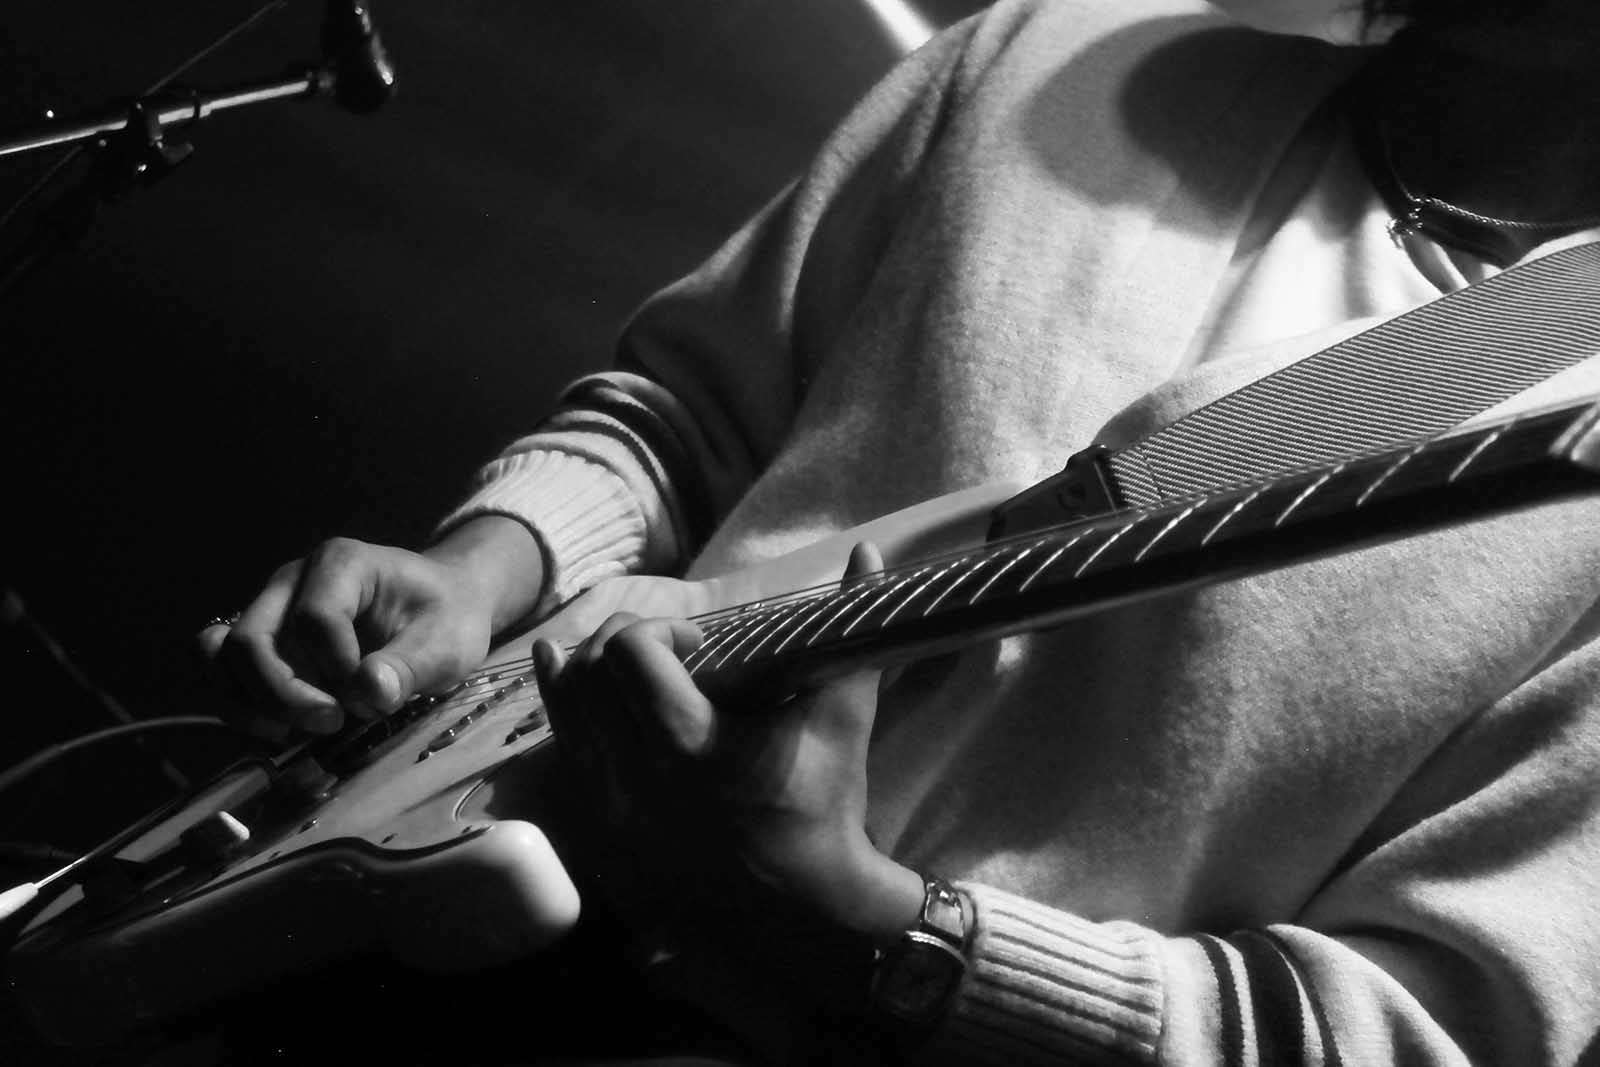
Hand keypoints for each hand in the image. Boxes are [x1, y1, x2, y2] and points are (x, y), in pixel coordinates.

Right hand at [199, 516, 544, 735]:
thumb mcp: (447, 643)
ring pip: (219, 655)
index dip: (337, 669)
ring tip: (300, 732)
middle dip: (285, 695)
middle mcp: (292, 580)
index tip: (375, 697)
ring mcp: (268, 608)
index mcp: (341, 563)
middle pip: (251, 639)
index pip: (313, 619)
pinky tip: (282, 731)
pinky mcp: (260, 640)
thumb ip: (410, 666)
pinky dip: (239, 706)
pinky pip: (220, 671)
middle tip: (332, 724)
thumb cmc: (444, 619)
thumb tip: (368, 691)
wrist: (440, 609)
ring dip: (252, 705)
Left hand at [534, 542, 921, 944]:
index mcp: (692, 748)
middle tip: (671, 648)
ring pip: (566, 707)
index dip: (662, 629)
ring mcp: (614, 807)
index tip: (702, 642)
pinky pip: (563, 747)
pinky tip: (561, 668)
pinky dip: (563, 703)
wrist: (806, 893)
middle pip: (590, 671)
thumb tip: (869, 550)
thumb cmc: (827, 798)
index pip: (632, 653)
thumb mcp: (843, 711)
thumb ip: (849, 625)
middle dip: (625, 641)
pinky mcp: (605, 823)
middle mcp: (639, 780)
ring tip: (629, 657)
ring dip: (590, 668)